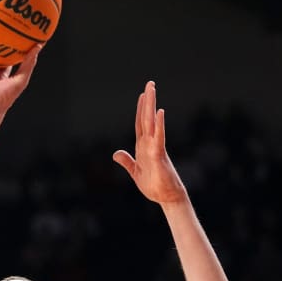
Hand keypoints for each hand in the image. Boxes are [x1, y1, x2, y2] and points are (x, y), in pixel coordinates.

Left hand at [112, 80, 189, 206]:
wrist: (166, 197)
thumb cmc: (153, 185)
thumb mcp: (135, 172)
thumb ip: (126, 161)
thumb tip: (116, 153)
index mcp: (143, 147)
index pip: (140, 124)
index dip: (140, 109)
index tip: (142, 95)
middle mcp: (150, 143)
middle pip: (147, 118)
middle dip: (148, 101)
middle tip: (150, 83)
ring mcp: (155, 147)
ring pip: (152, 122)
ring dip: (151, 105)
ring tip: (152, 89)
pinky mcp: (159, 155)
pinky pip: (159, 137)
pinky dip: (159, 124)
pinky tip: (159, 112)